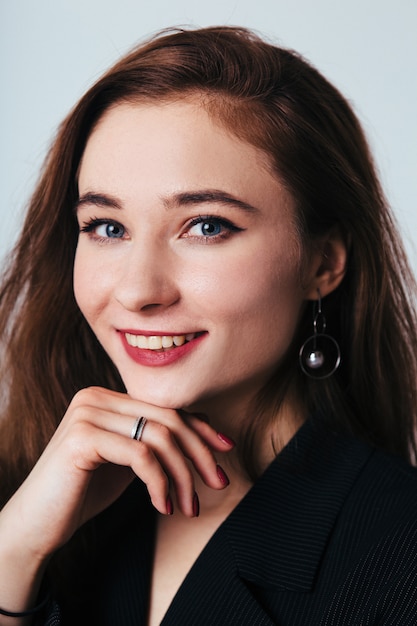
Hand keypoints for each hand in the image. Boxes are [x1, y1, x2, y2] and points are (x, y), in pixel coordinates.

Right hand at [0, 386, 233, 564]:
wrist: (36, 524)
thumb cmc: (83, 493)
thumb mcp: (128, 462)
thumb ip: (154, 441)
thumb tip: (203, 429)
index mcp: (107, 397)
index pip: (166, 408)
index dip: (201, 428)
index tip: (225, 451)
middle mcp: (96, 397)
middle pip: (168, 419)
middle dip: (200, 453)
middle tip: (218, 484)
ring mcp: (87, 413)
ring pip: (159, 437)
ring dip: (182, 475)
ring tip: (188, 507)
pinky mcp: (82, 437)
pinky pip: (140, 455)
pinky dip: (160, 483)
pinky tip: (163, 506)